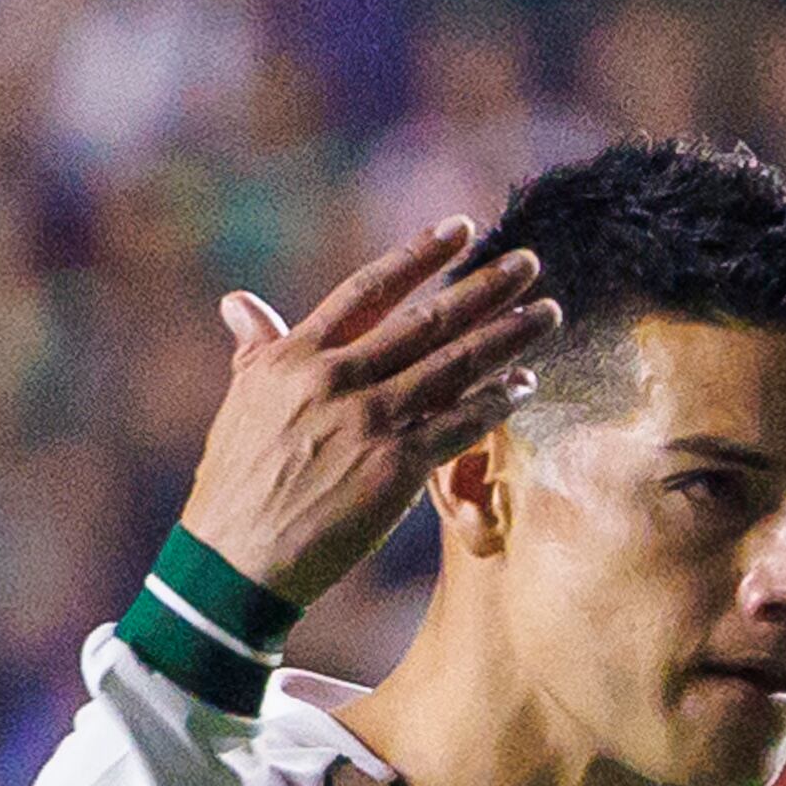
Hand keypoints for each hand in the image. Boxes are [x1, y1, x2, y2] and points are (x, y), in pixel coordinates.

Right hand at [178, 218, 564, 609]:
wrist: (239, 557)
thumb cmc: (237, 482)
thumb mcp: (241, 402)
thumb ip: (256, 347)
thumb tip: (239, 302)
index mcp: (298, 356)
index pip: (369, 290)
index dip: (420, 255)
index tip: (461, 229)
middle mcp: (337, 379)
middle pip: (426, 321)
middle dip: (484, 288)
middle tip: (530, 263)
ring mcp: (369, 423)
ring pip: (453, 367)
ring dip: (507, 338)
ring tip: (547, 314)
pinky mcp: (395, 469)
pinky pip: (459, 426)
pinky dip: (496, 403)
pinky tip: (525, 385)